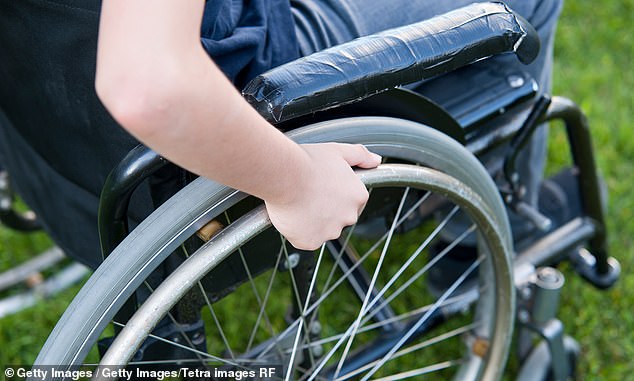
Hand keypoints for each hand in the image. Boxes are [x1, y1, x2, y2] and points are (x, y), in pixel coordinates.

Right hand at [264, 143, 380, 249]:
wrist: (284, 175)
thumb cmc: (307, 162)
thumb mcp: (338, 151)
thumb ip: (360, 155)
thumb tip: (375, 160)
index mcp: (358, 197)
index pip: (351, 202)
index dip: (335, 195)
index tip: (322, 188)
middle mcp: (349, 217)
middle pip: (338, 218)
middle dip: (325, 210)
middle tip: (308, 194)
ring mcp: (330, 232)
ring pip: (321, 230)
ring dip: (311, 221)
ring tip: (297, 202)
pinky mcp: (310, 242)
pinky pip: (305, 239)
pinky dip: (297, 231)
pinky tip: (291, 214)